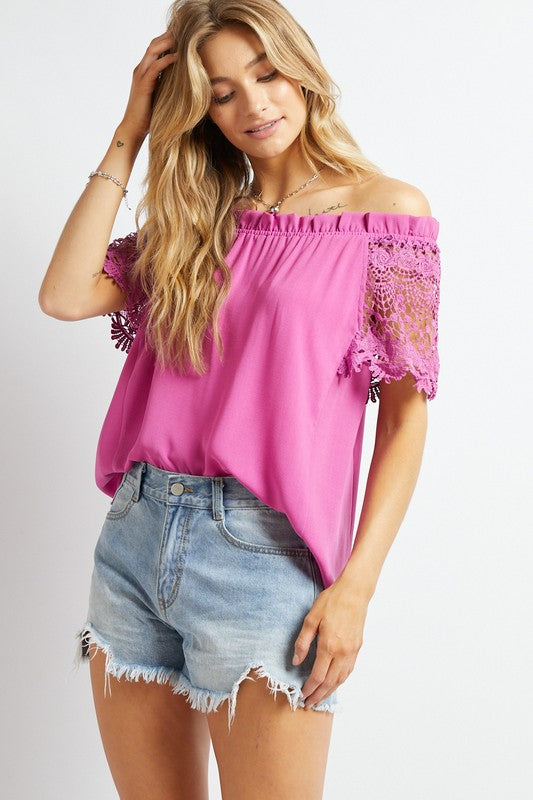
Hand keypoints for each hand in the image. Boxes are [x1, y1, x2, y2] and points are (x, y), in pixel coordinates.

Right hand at [121, 31, 178, 139]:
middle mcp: (140, 70)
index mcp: (144, 71)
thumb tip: (182, 80)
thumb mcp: (160, 94)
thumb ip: (166, 84)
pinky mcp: (143, 85)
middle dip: (168, 37)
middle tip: (183, 32)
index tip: (182, 36)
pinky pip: (154, 68)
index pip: (154, 48)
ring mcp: (140, 76)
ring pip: (152, 52)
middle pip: (153, 45)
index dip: (167, 40)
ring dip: (167, 43)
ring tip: (181, 38)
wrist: (134, 128)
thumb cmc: (148, 115)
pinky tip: (177, 57)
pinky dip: (165, 60)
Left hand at [292, 577, 368, 708]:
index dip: (309, 688)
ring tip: (320, 698)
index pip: (318, 676)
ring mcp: (352, 652)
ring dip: (330, 691)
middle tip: (309, 704)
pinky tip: (334, 683)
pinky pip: (349, 671)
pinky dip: (340, 681)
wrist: (354, 593)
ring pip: (341, 679)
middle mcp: (342, 653)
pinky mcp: (358, 648)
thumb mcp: (311, 619)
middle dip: (318, 695)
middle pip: (330, 683)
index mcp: (329, 646)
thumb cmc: (331, 602)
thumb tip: (296, 662)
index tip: (302, 695)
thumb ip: (303, 642)